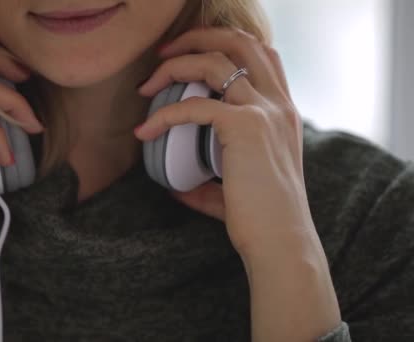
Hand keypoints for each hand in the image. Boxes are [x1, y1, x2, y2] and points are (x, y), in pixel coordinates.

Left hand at [134, 27, 312, 258]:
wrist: (280, 241)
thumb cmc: (261, 219)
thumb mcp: (236, 190)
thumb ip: (208, 183)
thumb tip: (175, 187)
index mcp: (282, 111)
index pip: (261, 53)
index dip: (224, 43)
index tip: (188, 57)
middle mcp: (278, 103)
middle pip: (240, 41)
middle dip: (197, 37)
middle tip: (163, 54)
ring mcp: (264, 111)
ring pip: (214, 63)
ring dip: (174, 66)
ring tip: (146, 85)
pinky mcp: (245, 127)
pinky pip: (194, 106)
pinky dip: (163, 115)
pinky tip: (145, 132)